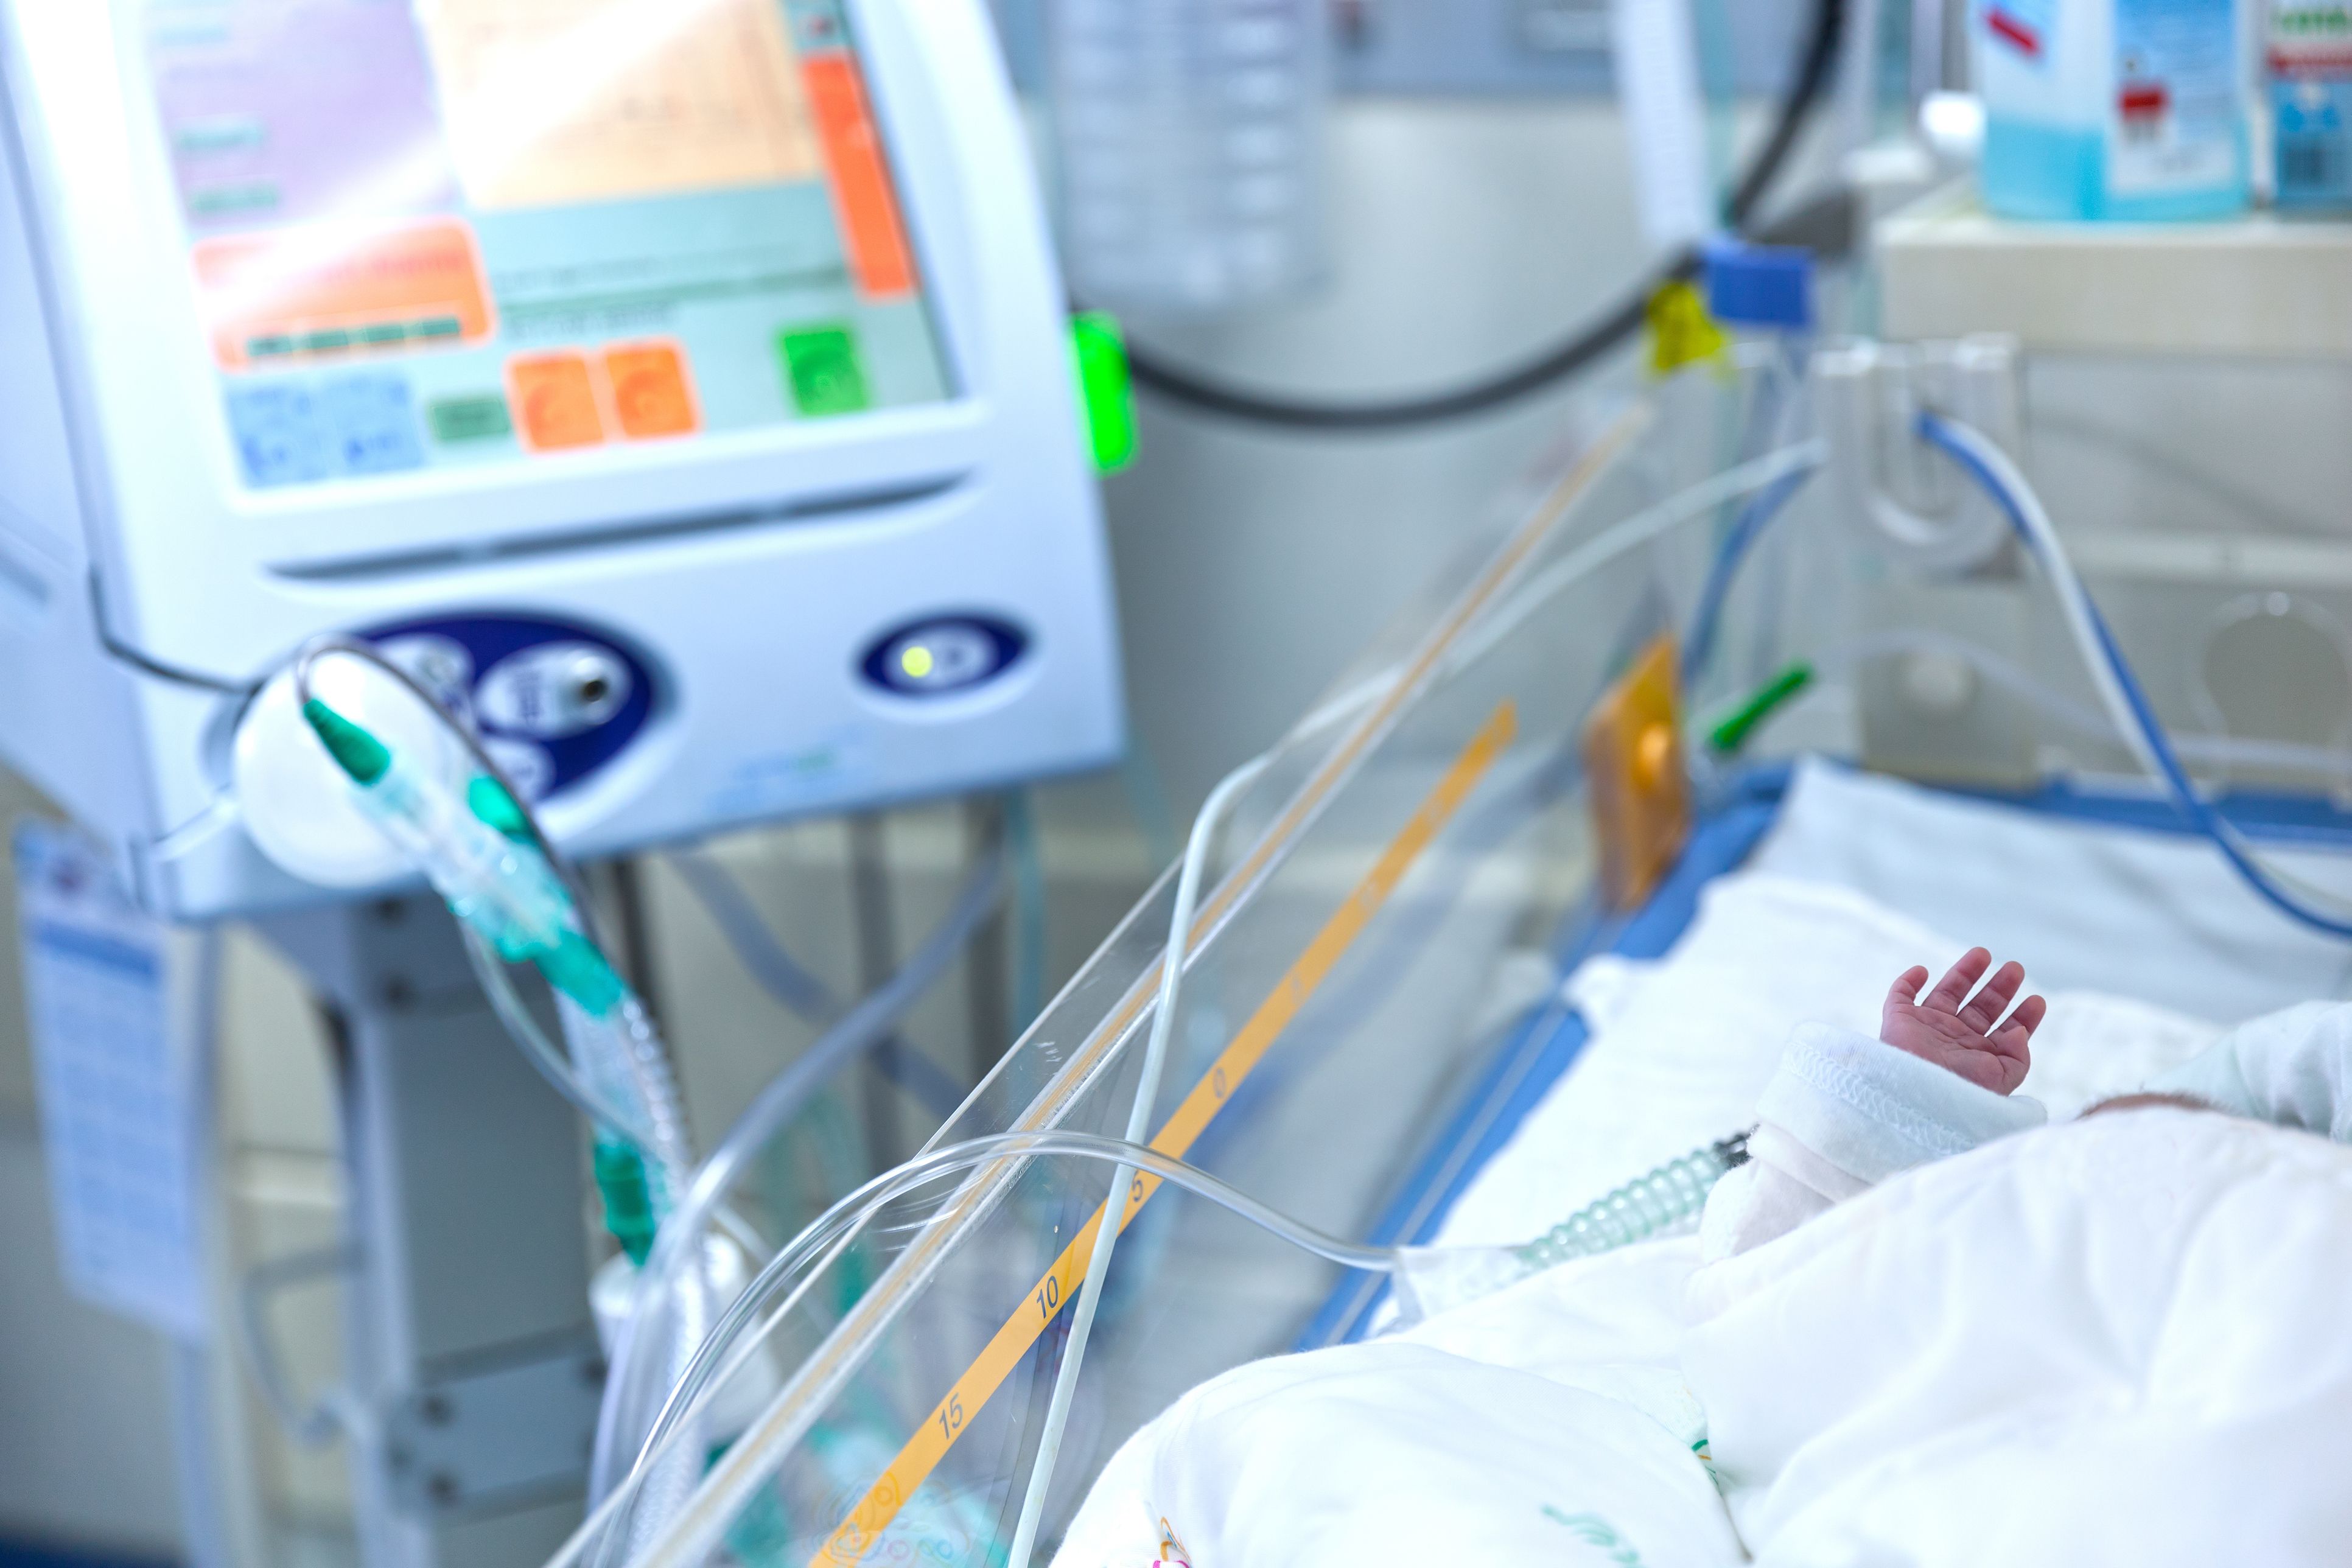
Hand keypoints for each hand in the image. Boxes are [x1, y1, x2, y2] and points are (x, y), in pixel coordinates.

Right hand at [1880, 948, 2043, 1094]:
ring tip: (1983, 954)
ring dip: (1964, 972)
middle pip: (1981, 1006)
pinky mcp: (1899, 1020)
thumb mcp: (2002, 1079)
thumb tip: (2020, 1031)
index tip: (2037, 1000)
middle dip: (2000, 987)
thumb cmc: (1962, 1093)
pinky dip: (1908, 980)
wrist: (1919, 1095)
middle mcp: (1955, 1039)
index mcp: (1980, 1054)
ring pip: (1947, 993)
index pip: (2006, 1029)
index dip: (2023, 1015)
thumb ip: (2017, 1057)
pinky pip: (1901, 995)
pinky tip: (1923, 971)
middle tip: (2015, 968)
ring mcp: (1927, 1027)